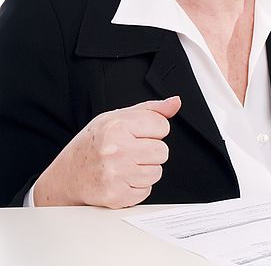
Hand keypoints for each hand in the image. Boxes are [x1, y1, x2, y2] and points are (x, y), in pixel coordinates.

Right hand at [34, 96, 181, 208]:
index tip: (138, 133)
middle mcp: (116, 150)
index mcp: (117, 126)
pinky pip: (146, 190)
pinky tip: (121, 178)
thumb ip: (150, 110)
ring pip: (157, 172)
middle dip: (151, 151)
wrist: (68, 175)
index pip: (162, 125)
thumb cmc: (93, 143)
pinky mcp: (117, 196)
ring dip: (145, 169)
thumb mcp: (117, 117)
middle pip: (163, 151)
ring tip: (125, 164)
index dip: (152, 129)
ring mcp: (116, 175)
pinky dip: (138, 186)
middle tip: (131, 150)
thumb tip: (175, 102)